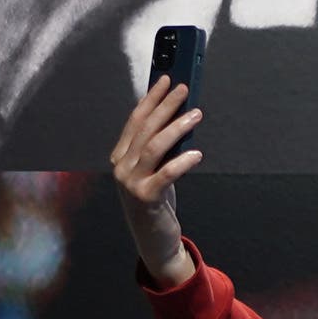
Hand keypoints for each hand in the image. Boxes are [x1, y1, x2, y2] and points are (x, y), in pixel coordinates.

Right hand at [110, 76, 203, 289]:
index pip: (135, 120)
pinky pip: (165, 174)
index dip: (151, 99)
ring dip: (176, 128)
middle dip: (165, 106)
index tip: (167, 80)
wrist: (153, 239)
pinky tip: (197, 153)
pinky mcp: (144, 198)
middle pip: (145, 129)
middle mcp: (121, 167)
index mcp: (120, 156)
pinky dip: (181, 162)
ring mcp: (130, 183)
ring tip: (196, 114)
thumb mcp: (155, 170)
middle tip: (184, 90)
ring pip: (154, 147)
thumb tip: (179, 117)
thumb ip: (160, 148)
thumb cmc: (156, 201)